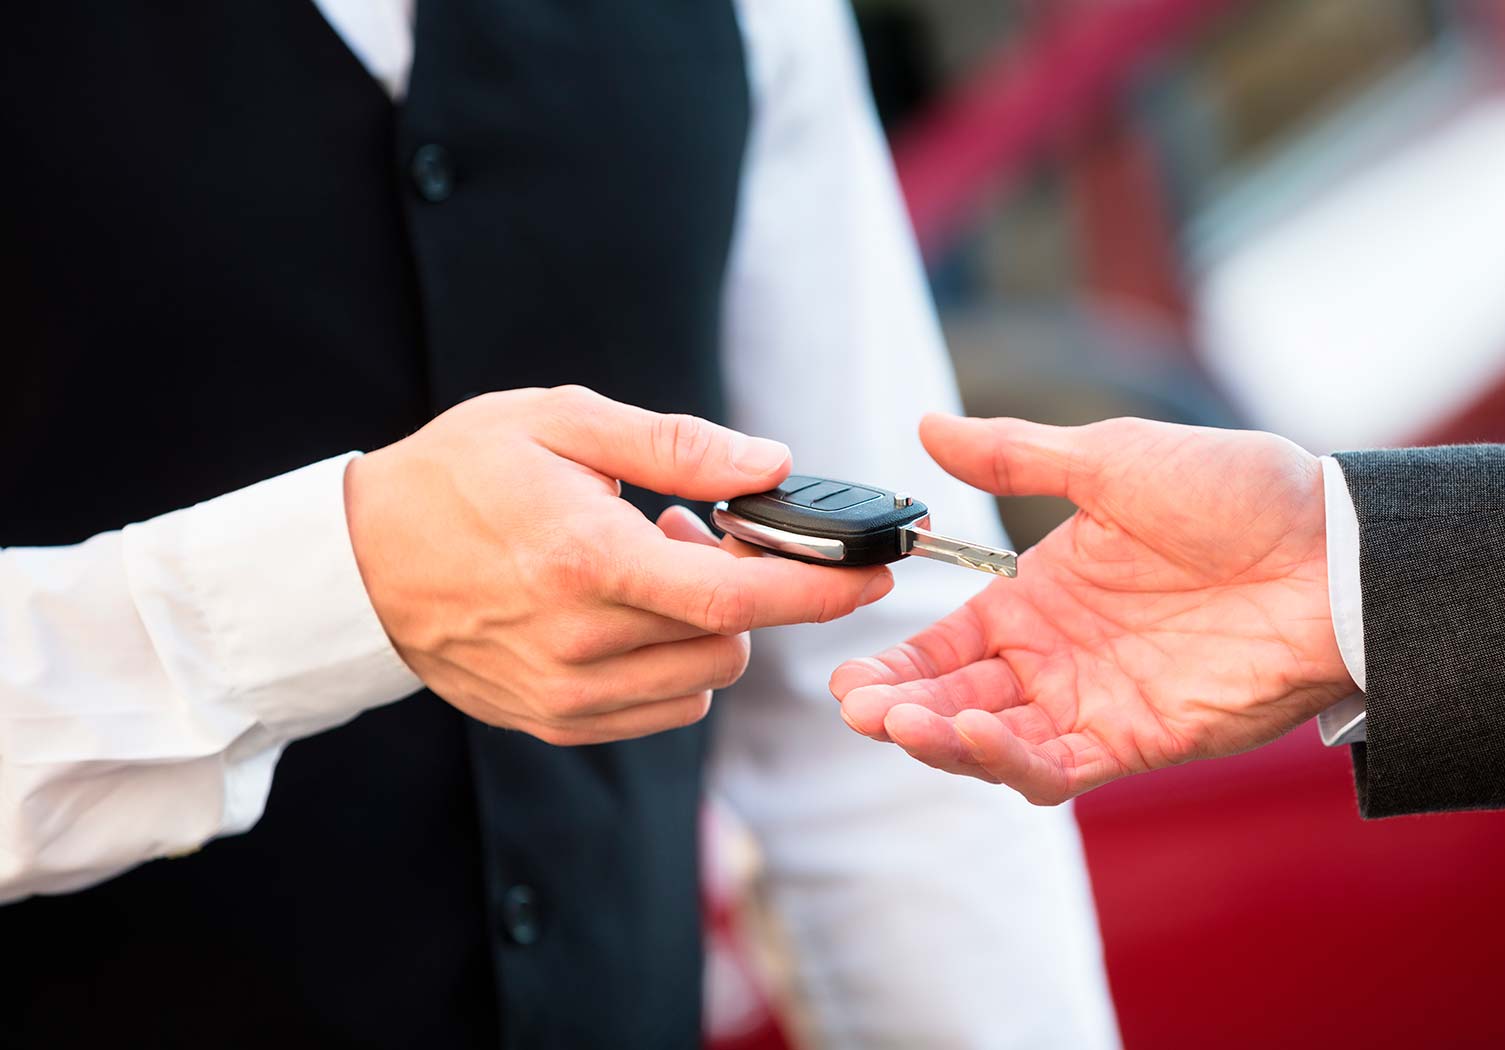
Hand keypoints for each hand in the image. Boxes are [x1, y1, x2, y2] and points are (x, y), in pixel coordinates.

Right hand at [346, 386, 892, 745]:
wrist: (357, 563)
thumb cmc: (457, 476)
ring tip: (648, 566)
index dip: (821, 588)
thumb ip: (675, 446)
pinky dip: (674, 662)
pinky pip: (663, 707)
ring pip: (704, 676)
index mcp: (586, 559)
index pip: (736, 595)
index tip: (876, 572)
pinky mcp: (554, 720)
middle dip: (748, 586)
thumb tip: (772, 463)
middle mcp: (580, 641)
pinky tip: (626, 613)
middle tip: (698, 529)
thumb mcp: (560, 423)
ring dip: (707, 624)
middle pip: (731, 638)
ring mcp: (565, 692)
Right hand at [831, 414, 1354, 803]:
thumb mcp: (1113, 460)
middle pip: (954, 697)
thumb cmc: (1237, 493)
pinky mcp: (1138, 740)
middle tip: (857, 704)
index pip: (945, 642)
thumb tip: (926, 425)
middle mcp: (1057, 658)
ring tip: (900, 721)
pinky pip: (1057, 767)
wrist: (1335, 550)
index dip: (893, 660)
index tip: (843, 668)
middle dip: (899, 706)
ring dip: (940, 738)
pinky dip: (1007, 758)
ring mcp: (1094, 702)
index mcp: (1041, 596)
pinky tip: (971, 731)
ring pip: (993, 741)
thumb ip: (1016, 457)